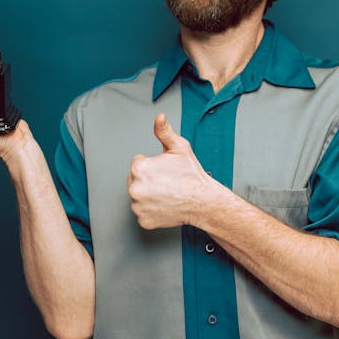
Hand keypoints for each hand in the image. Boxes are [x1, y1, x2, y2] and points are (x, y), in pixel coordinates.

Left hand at [127, 113, 213, 229]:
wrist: (203, 201)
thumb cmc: (192, 175)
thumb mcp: (179, 148)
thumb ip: (164, 131)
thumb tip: (159, 117)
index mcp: (140, 168)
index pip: (137, 163)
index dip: (152, 165)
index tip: (165, 170)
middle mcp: (135, 188)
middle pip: (135, 180)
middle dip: (147, 179)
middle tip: (166, 182)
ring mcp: (138, 206)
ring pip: (138, 196)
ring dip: (148, 194)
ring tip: (166, 193)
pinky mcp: (143, 220)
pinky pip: (142, 212)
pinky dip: (151, 210)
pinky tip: (164, 204)